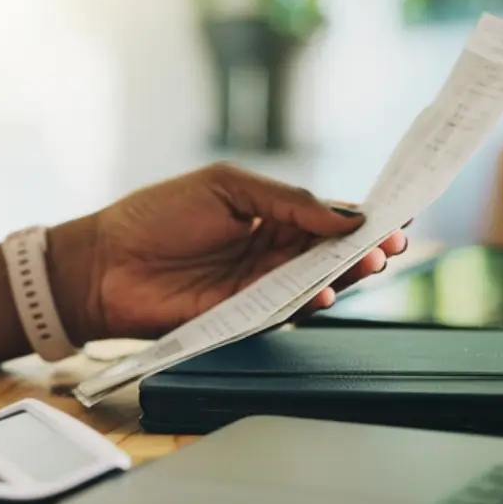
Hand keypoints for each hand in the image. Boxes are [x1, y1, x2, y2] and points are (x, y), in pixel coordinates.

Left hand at [52, 163, 408, 340]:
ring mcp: (256, 286)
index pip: (327, 216)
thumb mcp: (226, 187)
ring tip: (368, 261)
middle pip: (330, 253)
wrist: (103, 263)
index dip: (363, 217)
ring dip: (344, 275)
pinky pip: (283, 310)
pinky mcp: (241, 316)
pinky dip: (306, 302)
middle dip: (366, 248)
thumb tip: (342, 214)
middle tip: (394, 243)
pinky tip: (323, 290)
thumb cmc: (155, 216)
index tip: (400, 213)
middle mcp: (269, 252)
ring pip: (314, 283)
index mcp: (269, 214)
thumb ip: (286, 200)